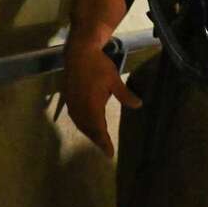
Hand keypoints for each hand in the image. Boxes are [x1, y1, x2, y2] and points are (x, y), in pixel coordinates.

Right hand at [62, 41, 141, 156]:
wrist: (78, 53)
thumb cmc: (99, 66)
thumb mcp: (114, 80)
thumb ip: (125, 95)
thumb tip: (138, 105)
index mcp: (92, 106)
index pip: (99, 130)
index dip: (104, 143)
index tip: (109, 153)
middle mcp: (80, 108)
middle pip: (88, 129)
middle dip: (97, 140)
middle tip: (105, 149)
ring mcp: (73, 103)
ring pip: (81, 124)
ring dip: (89, 132)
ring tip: (98, 139)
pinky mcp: (69, 98)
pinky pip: (75, 117)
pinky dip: (82, 124)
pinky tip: (87, 124)